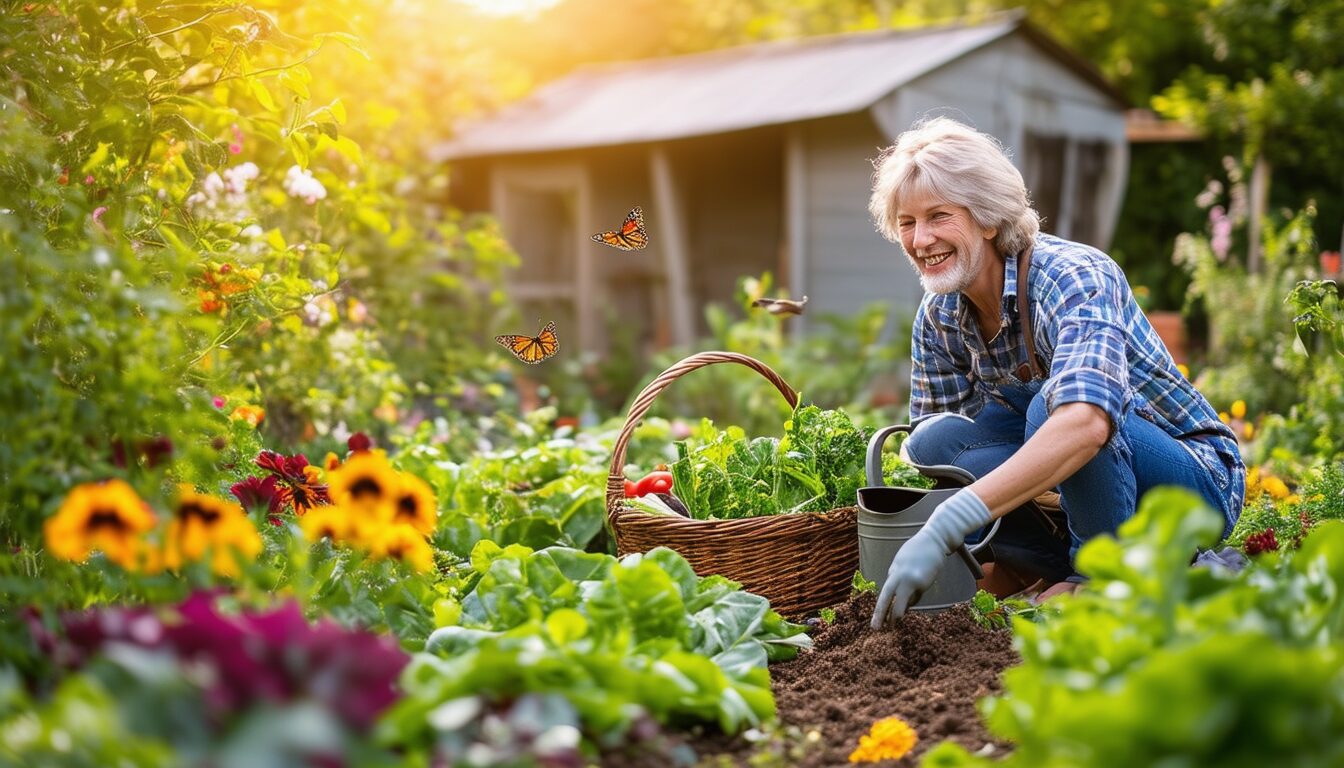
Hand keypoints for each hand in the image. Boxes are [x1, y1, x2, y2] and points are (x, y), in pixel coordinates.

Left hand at [871, 488, 992, 627]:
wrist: (935, 540)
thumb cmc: (918, 552)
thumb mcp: (901, 563)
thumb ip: (897, 578)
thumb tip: (895, 595)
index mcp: (892, 572)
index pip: (883, 594)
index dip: (878, 609)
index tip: (874, 622)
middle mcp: (898, 576)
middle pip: (886, 599)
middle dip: (881, 615)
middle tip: (875, 629)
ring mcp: (910, 580)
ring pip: (903, 603)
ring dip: (901, 612)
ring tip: (899, 615)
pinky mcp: (922, 582)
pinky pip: (917, 596)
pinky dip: (916, 596)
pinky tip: (922, 583)